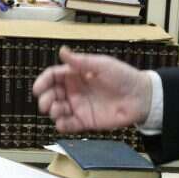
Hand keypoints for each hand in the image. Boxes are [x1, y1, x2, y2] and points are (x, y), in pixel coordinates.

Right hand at [32, 47, 151, 133]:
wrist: (141, 97)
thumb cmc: (123, 77)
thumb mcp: (101, 65)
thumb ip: (80, 61)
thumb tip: (62, 51)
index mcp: (76, 74)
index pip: (53, 76)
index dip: (43, 81)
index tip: (38, 89)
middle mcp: (75, 90)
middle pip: (51, 94)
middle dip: (45, 99)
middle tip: (46, 104)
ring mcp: (79, 106)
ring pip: (57, 110)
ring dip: (52, 111)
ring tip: (57, 111)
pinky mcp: (86, 121)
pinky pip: (69, 125)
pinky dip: (61, 125)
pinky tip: (62, 123)